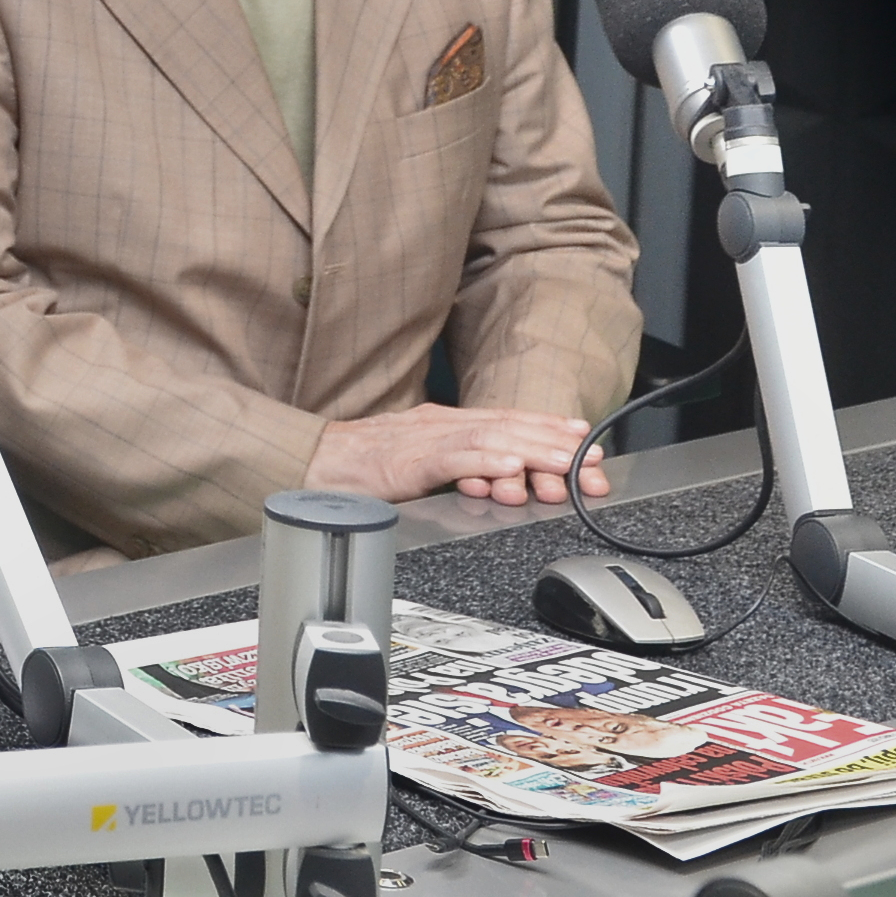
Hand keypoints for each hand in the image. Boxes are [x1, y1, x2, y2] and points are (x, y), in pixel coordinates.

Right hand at [304, 404, 607, 507]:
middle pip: (506, 427)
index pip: (503, 421)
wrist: (305, 464)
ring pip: (489, 440)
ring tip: (565, 461)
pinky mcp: (405, 462)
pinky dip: (485, 462)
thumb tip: (488, 475)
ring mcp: (421, 441)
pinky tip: (511, 468)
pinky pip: (452, 459)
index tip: (581, 438)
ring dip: (533, 450)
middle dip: (553, 441)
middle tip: (590, 455)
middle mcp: (436, 425)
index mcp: (438, 425)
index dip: (545, 426)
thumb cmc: (351, 469)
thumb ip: (447, 464)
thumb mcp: (410, 462)